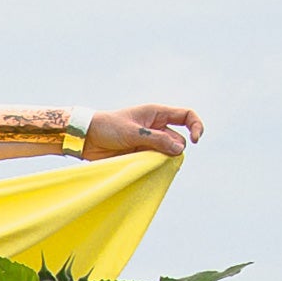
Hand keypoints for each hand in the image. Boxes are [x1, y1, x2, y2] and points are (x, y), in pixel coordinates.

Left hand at [84, 104, 204, 159]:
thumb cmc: (107, 127)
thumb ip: (156, 140)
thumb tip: (180, 149)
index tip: (195, 140)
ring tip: (141, 158)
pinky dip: (153, 166)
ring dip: (161, 159)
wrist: (85, 138)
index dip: (195, 126)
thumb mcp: (133, 132)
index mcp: (157, 114)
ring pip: (167, 153)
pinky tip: (141, 166)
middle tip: (153, 153)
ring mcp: (149, 142)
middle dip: (172, 149)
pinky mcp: (140, 154)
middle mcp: (156, 127)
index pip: (186, 116)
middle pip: (178, 140)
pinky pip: (155, 162)